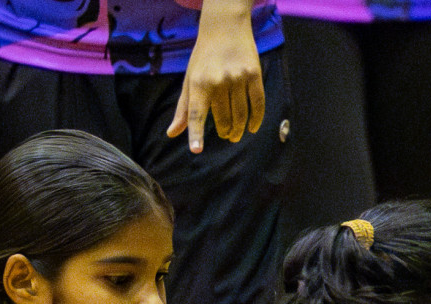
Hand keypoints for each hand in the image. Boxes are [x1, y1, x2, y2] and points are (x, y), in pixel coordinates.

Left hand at [167, 2, 264, 152]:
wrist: (225, 27)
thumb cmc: (204, 57)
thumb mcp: (189, 79)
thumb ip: (183, 108)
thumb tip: (172, 133)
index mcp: (199, 83)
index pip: (196, 113)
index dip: (195, 133)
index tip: (196, 149)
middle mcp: (218, 81)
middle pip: (223, 118)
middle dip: (224, 131)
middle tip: (225, 135)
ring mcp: (238, 77)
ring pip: (240, 114)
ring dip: (238, 129)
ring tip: (236, 135)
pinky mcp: (254, 74)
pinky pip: (258, 103)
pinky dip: (256, 119)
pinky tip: (253, 128)